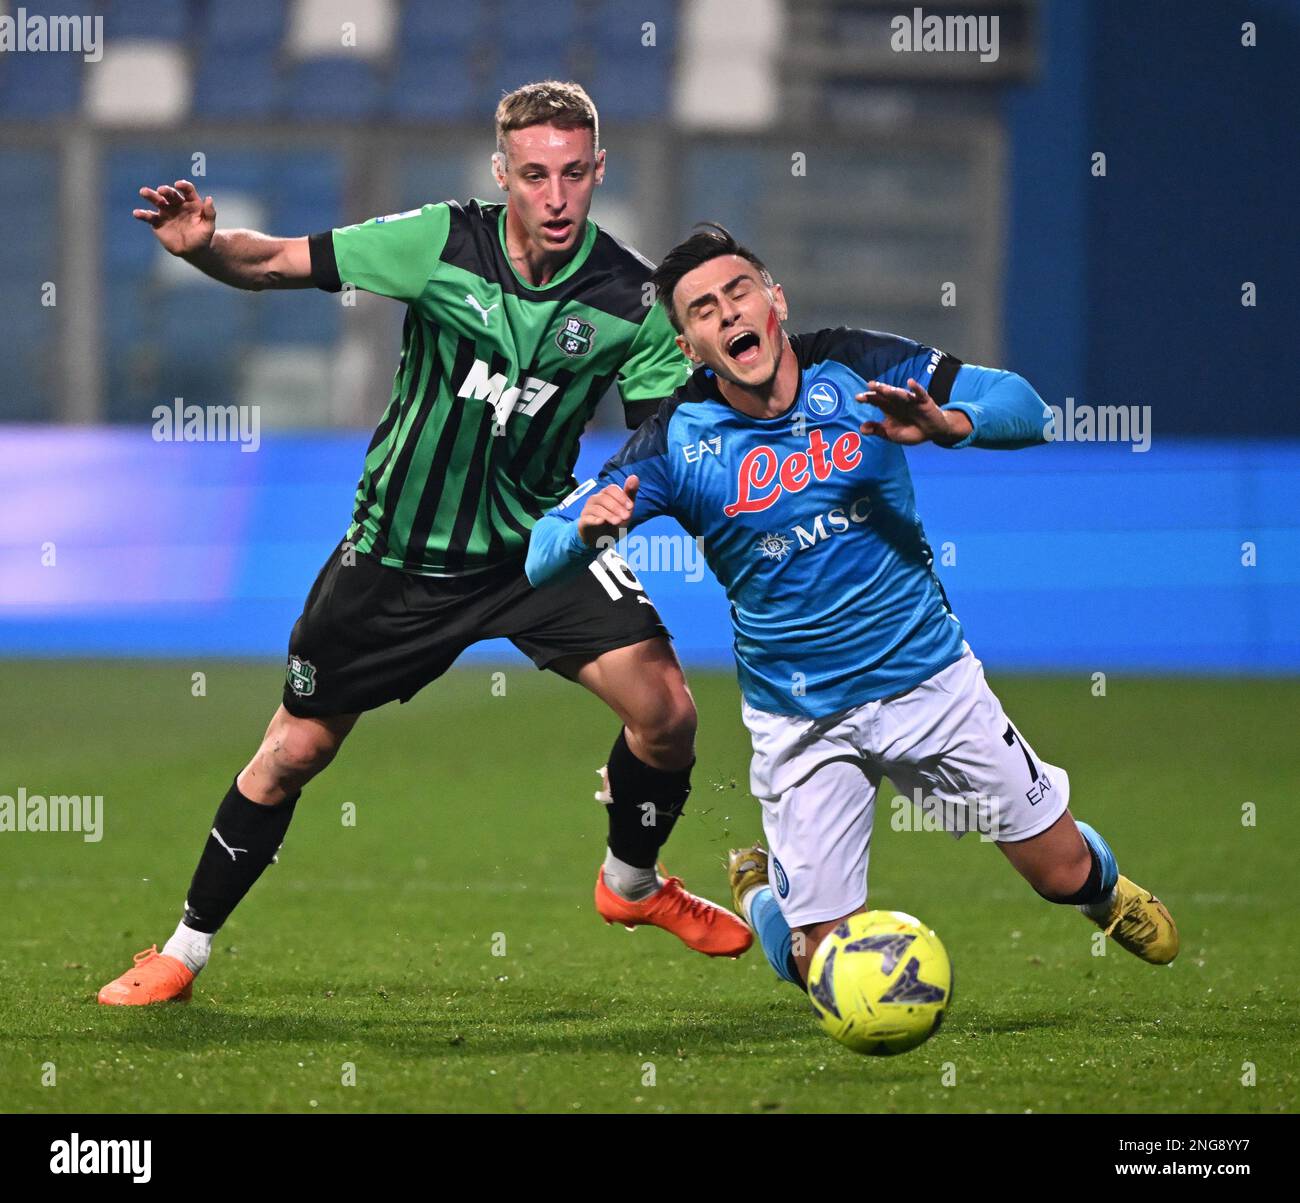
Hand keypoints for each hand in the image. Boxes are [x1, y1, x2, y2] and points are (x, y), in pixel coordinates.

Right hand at [132, 179, 215, 256]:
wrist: (193, 250)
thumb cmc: (203, 236)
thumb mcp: (209, 226)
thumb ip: (210, 213)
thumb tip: (209, 198)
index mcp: (191, 202)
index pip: (187, 190)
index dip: (183, 186)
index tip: (179, 185)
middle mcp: (177, 204)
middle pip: (170, 194)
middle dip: (165, 191)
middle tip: (161, 190)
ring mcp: (166, 211)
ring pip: (157, 201)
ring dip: (150, 195)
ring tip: (144, 192)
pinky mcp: (157, 222)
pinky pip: (149, 217)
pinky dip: (142, 214)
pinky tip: (137, 213)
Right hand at [577, 476, 638, 546]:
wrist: (602, 538)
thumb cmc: (615, 520)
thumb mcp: (625, 508)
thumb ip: (629, 493)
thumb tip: (634, 476)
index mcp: (605, 493)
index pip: (612, 489)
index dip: (622, 497)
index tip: (631, 507)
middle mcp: (595, 499)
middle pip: (604, 498)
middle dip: (617, 507)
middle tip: (626, 516)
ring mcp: (588, 510)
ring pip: (597, 508)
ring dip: (609, 514)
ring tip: (618, 522)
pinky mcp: (583, 521)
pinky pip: (587, 519)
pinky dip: (595, 520)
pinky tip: (602, 522)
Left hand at [856, 378, 971, 446]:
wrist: (931, 432)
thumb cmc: (909, 431)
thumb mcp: (890, 433)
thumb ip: (877, 430)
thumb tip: (861, 428)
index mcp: (888, 407)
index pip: (876, 400)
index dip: (867, 398)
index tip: (858, 397)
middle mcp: (897, 401)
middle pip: (886, 394)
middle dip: (878, 390)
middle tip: (869, 385)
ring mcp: (910, 400)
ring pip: (900, 394)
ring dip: (893, 390)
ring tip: (884, 388)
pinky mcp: (924, 401)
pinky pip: (920, 394)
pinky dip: (916, 388)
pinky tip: (910, 382)